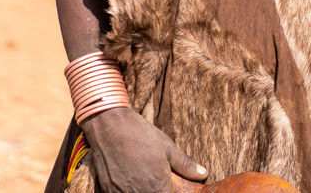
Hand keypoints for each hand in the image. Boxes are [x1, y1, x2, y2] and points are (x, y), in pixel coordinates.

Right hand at [80, 108, 206, 192]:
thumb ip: (186, 165)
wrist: (109, 125)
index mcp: (157, 188)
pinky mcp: (107, 190)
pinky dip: (125, 191)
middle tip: (157, 183)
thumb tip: (203, 174)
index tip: (170, 188)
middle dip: (156, 192)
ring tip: (143, 181)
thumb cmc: (140, 134)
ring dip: (141, 191)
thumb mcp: (168, 147)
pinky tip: (129, 180)